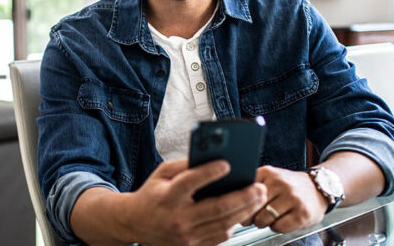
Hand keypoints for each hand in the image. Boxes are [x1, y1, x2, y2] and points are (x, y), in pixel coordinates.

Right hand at [122, 159, 266, 245]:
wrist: (134, 222)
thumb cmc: (151, 194)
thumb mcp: (162, 173)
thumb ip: (185, 165)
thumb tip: (212, 157)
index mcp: (168, 196)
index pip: (191, 182)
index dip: (210, 172)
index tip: (228, 164)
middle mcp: (177, 218)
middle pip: (218, 208)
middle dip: (244, 196)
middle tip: (259, 187)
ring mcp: (185, 236)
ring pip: (224, 224)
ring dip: (245, 211)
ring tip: (257, 198)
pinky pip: (220, 237)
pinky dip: (233, 224)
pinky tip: (241, 212)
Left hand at [247, 165, 327, 232]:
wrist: (319, 188)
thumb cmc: (289, 187)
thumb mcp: (271, 178)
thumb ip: (253, 187)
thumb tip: (233, 204)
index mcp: (268, 173)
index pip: (245, 193)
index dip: (241, 204)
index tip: (243, 209)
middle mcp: (280, 183)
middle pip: (253, 208)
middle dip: (251, 216)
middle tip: (256, 216)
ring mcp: (292, 198)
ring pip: (264, 219)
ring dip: (263, 223)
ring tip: (270, 218)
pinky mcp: (302, 213)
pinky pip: (279, 227)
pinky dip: (277, 228)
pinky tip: (282, 220)